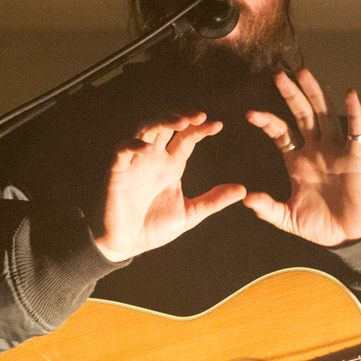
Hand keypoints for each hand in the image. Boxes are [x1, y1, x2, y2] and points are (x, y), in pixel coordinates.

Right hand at [90, 113, 245, 262]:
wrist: (126, 245)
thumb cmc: (153, 228)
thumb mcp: (189, 214)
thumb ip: (213, 201)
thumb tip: (242, 190)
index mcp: (171, 165)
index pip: (186, 138)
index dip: (200, 129)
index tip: (218, 125)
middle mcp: (154, 158)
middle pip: (166, 126)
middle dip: (182, 116)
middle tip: (200, 115)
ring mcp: (135, 163)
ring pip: (145, 130)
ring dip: (162, 121)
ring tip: (180, 121)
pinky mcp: (117, 172)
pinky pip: (122, 151)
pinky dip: (133, 145)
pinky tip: (148, 147)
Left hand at [243, 70, 360, 246]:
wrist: (349, 237)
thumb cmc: (321, 226)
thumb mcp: (288, 218)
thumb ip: (268, 208)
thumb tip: (246, 199)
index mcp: (298, 162)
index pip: (281, 133)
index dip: (267, 121)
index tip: (250, 114)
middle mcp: (316, 150)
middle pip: (302, 115)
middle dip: (291, 95)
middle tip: (278, 75)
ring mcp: (336, 151)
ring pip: (325, 115)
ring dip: (316, 94)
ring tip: (305, 74)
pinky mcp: (355, 157)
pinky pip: (355, 131)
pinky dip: (354, 112)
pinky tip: (350, 94)